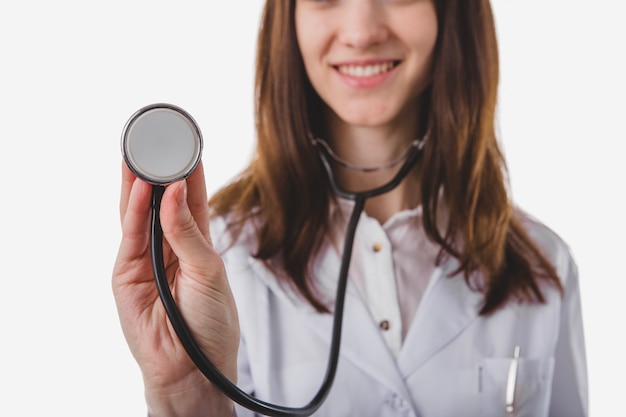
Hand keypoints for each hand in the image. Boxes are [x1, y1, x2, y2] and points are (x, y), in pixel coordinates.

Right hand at [112, 162, 238, 415]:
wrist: (192, 366)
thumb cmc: (210, 322)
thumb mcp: (209, 271)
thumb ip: (189, 232)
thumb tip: (175, 192)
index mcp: (196, 241)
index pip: (190, 196)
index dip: (188, 170)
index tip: (186, 141)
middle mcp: (169, 244)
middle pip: (160, 199)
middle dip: (158, 169)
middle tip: (157, 137)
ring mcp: (146, 257)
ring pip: (139, 211)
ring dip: (140, 182)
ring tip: (142, 151)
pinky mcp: (126, 273)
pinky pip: (131, 235)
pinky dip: (134, 210)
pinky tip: (140, 187)